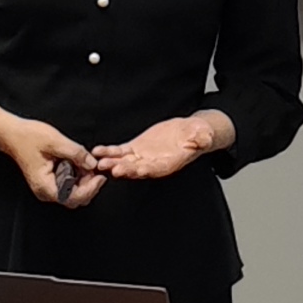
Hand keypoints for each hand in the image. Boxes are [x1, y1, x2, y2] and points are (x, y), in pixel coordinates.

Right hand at [0, 104, 100, 207]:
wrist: (12, 133)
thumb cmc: (28, 137)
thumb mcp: (56, 142)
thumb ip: (76, 153)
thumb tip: (92, 163)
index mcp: (45, 186)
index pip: (73, 198)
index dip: (90, 189)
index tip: (100, 176)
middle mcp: (46, 191)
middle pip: (75, 199)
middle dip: (89, 185)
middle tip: (95, 168)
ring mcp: (48, 187)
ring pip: (73, 193)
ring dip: (84, 181)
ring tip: (87, 164)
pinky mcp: (50, 181)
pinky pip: (68, 185)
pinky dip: (78, 177)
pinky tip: (80, 164)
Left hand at [94, 113, 229, 183]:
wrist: (189, 132)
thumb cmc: (198, 136)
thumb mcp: (203, 135)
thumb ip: (202, 139)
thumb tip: (203, 139)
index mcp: (169, 164)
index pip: (155, 169)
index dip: (144, 170)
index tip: (134, 170)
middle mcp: (153, 164)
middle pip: (136, 169)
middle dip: (124, 169)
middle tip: (111, 168)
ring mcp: (142, 157)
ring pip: (125, 162)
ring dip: (112, 162)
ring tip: (100, 161)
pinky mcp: (136, 148)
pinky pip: (120, 151)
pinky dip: (110, 152)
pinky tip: (99, 151)